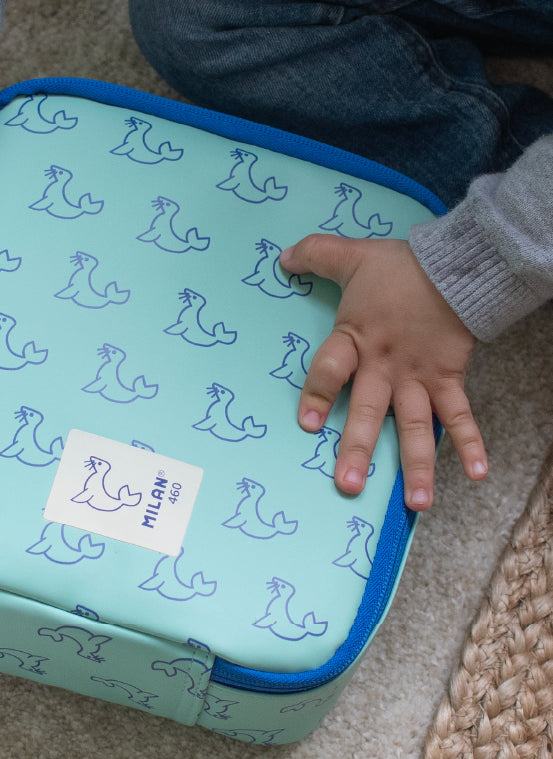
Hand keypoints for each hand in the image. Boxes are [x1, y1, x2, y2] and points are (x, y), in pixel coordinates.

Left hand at [279, 235, 483, 510]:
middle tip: (348, 485)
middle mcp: (384, 365)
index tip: (309, 424)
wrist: (456, 266)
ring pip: (415, 426)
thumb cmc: (399, 267)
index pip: (331, 369)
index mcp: (355, 338)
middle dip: (359, 449)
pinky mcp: (449, 379)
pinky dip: (470, 443)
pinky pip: (459, 415)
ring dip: (415, 465)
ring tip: (415, 503)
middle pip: (369, 411)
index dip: (319, 393)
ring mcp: (418, 377)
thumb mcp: (350, 255)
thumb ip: (315, 255)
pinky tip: (476, 475)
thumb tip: (281, 259)